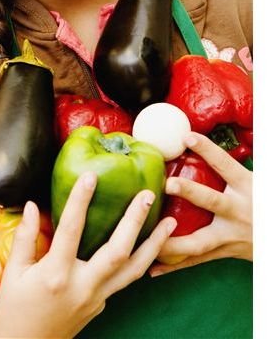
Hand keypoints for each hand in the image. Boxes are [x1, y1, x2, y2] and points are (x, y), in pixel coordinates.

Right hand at [0, 172, 176, 337]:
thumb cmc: (14, 309)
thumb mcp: (14, 272)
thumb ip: (25, 238)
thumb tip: (32, 205)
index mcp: (56, 274)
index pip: (71, 230)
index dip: (80, 200)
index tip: (91, 176)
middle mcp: (82, 286)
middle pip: (117, 251)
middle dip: (135, 221)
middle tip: (147, 194)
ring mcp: (96, 298)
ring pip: (133, 270)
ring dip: (154, 244)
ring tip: (170, 222)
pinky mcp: (102, 304)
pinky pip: (126, 280)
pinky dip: (142, 261)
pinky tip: (152, 246)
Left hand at [150, 132, 251, 276]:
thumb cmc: (260, 201)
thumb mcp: (250, 181)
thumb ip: (226, 168)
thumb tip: (192, 139)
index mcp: (245, 187)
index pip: (225, 164)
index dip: (207, 150)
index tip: (187, 137)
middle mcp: (237, 211)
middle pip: (213, 201)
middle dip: (191, 192)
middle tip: (168, 183)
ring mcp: (230, 236)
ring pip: (199, 242)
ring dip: (172, 241)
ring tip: (149, 236)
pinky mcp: (223, 253)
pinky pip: (196, 261)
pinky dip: (174, 265)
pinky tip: (152, 266)